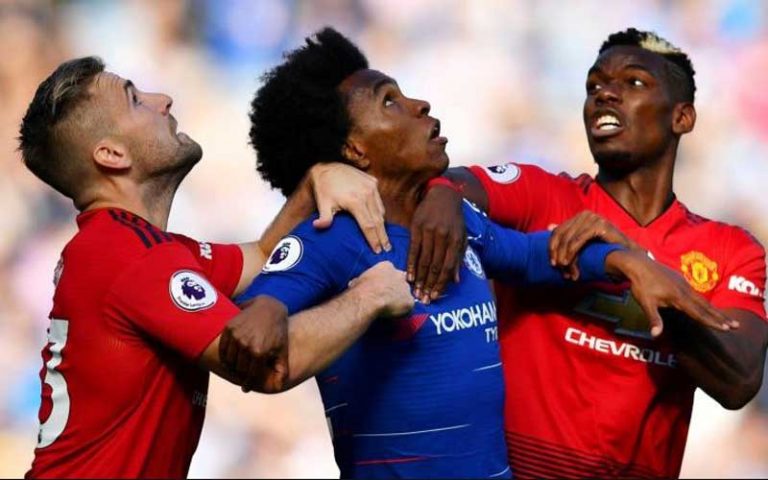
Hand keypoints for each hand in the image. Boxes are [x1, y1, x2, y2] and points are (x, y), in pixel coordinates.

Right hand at [219, 297, 288, 391]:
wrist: (270, 308)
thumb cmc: (278, 332)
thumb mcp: (283, 350)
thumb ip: (282, 370)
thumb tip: (279, 387)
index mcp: (259, 352)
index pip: (250, 374)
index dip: (248, 383)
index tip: (245, 388)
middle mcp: (246, 344)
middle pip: (238, 368)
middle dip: (241, 374)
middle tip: (242, 376)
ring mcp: (236, 335)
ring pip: (229, 360)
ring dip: (232, 366)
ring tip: (235, 368)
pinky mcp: (229, 328)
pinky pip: (223, 348)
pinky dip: (225, 355)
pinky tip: (229, 358)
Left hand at [308, 163, 389, 252]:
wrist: (327, 165)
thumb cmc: (324, 187)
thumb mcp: (322, 203)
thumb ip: (324, 218)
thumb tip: (318, 227)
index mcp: (356, 201)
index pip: (368, 226)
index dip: (374, 240)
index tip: (378, 251)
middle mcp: (367, 194)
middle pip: (378, 220)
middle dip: (383, 237)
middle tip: (387, 249)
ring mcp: (371, 187)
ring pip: (380, 210)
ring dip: (382, 225)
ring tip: (384, 238)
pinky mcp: (373, 181)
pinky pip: (379, 200)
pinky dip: (379, 211)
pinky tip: (379, 220)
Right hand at [349, 261, 414, 317]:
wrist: (368, 299)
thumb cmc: (360, 288)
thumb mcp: (359, 279)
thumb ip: (364, 280)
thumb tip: (356, 283)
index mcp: (387, 266)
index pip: (391, 271)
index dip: (387, 280)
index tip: (381, 287)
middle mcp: (400, 275)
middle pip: (401, 280)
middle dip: (396, 288)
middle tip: (387, 297)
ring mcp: (406, 288)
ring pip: (406, 294)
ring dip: (400, 299)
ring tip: (390, 308)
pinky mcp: (410, 301)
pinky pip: (408, 306)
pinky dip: (403, 311)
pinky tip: (394, 314)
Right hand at [408, 184, 465, 302]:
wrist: (443, 195)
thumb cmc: (454, 219)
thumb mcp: (462, 237)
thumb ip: (459, 258)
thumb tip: (456, 280)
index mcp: (455, 240)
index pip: (448, 267)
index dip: (441, 283)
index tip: (436, 296)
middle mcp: (442, 236)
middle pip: (434, 265)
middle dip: (429, 284)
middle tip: (424, 299)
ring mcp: (429, 231)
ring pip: (423, 260)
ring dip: (419, 278)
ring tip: (415, 291)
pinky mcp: (416, 227)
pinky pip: (413, 249)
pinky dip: (410, 264)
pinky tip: (408, 276)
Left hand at [549, 211, 642, 278]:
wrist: (627, 254)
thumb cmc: (605, 249)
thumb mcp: (583, 241)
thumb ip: (568, 234)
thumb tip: (549, 225)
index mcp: (581, 216)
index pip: (559, 230)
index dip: (552, 247)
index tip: (552, 262)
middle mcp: (586, 214)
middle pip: (562, 234)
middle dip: (557, 253)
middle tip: (555, 267)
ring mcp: (593, 218)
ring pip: (568, 239)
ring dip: (564, 256)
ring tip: (563, 268)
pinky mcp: (598, 225)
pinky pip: (578, 241)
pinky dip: (571, 253)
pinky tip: (569, 263)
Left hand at [606, 250, 738, 337]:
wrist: (638, 263)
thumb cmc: (641, 284)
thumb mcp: (645, 303)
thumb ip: (654, 319)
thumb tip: (656, 335)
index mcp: (679, 297)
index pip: (699, 313)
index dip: (712, 322)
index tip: (726, 328)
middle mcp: (685, 290)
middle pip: (706, 306)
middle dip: (720, 317)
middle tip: (735, 326)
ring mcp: (684, 283)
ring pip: (702, 299)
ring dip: (714, 309)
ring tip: (724, 318)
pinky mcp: (680, 279)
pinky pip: (695, 293)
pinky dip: (704, 301)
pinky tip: (706, 305)